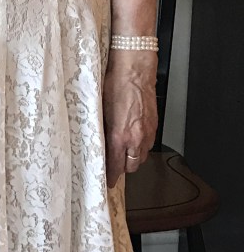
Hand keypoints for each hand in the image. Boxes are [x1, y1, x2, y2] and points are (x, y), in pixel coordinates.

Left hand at [102, 51, 157, 187]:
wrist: (135, 70)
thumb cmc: (115, 84)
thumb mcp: (100, 110)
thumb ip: (101, 131)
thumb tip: (97, 142)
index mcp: (120, 136)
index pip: (116, 166)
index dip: (111, 176)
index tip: (108, 181)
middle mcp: (136, 138)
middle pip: (131, 166)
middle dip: (122, 168)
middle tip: (114, 164)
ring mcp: (147, 132)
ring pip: (141, 156)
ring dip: (132, 157)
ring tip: (123, 152)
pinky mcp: (154, 125)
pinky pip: (148, 144)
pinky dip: (141, 146)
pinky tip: (134, 139)